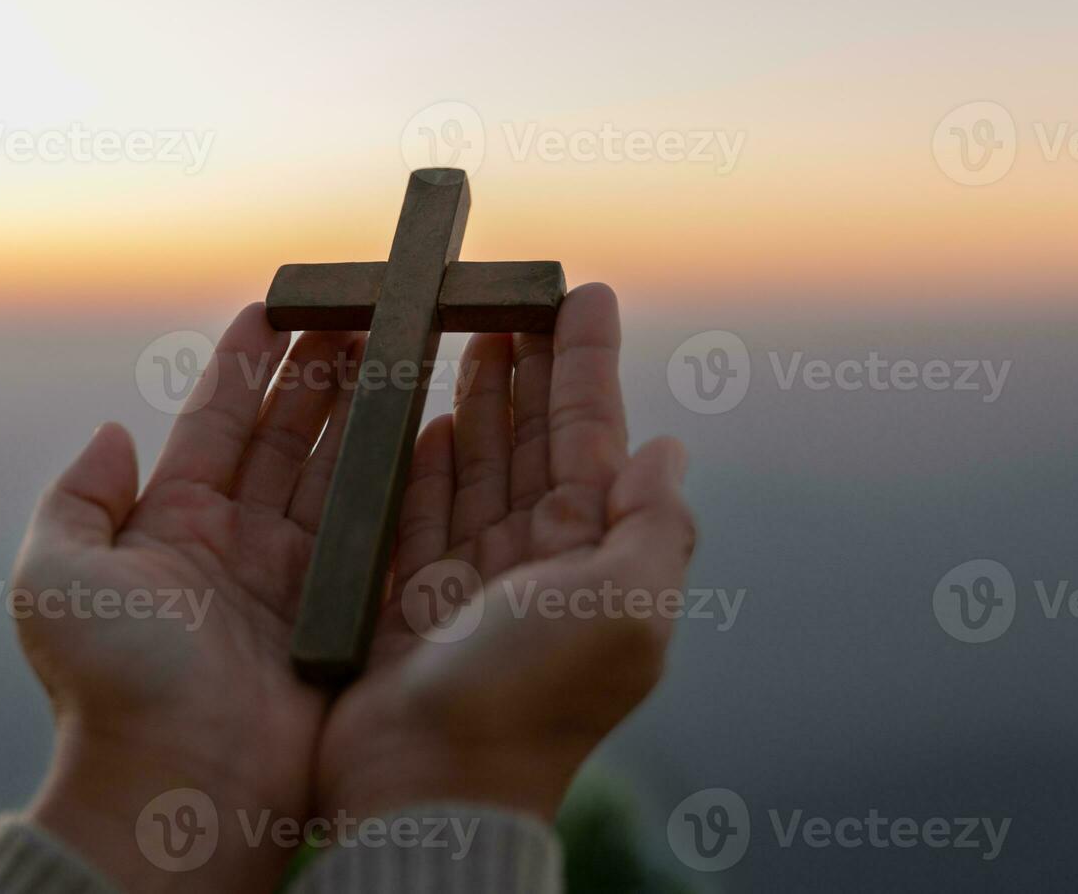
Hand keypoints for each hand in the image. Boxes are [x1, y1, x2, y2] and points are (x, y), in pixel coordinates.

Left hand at [17, 306, 362, 893]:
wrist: (180, 787)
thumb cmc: (112, 686)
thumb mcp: (55, 577)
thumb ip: (78, 498)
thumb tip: (111, 431)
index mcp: (175, 528)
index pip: (218, 423)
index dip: (246, 364)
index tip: (275, 304)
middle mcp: (242, 545)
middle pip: (290, 437)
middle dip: (324, 372)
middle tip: (361, 311)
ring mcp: (301, 578)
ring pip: (341, 471)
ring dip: (369, 409)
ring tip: (400, 347)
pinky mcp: (350, 611)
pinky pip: (384, 529)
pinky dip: (407, 478)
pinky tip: (432, 430)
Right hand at [315, 283, 696, 823]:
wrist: (438, 786)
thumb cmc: (536, 694)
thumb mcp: (627, 605)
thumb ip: (655, 522)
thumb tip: (669, 448)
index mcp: (595, 552)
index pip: (592, 431)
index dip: (588, 361)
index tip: (583, 291)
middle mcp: (539, 559)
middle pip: (530, 439)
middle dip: (525, 365)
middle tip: (508, 294)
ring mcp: (473, 579)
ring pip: (474, 465)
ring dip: (472, 398)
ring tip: (464, 331)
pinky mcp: (408, 598)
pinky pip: (416, 511)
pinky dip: (421, 462)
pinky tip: (423, 418)